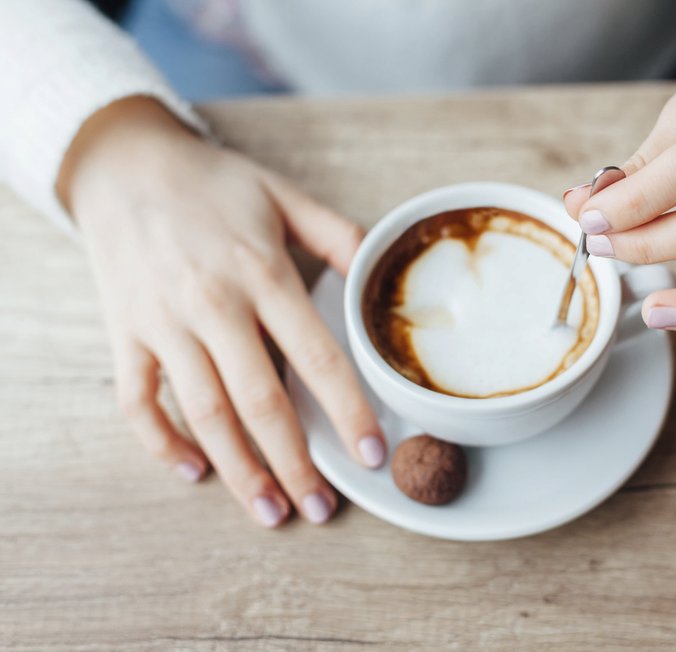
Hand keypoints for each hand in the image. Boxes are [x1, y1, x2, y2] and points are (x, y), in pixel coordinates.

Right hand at [57, 97, 386, 526]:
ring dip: (239, 470)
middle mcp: (213, 306)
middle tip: (322, 508)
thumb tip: (378, 271)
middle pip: (260, 402)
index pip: (317, 357)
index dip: (347, 411)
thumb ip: (337, 234)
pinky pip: (137, 402)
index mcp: (262, 274)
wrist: (126, 166)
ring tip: (271, 511)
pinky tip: (193, 471)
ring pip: (205, 414)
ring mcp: (163, 324)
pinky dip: (161, 443)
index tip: (371, 453)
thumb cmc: (214, 184)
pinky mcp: (125, 335)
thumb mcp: (283, 195)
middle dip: (296, 463)